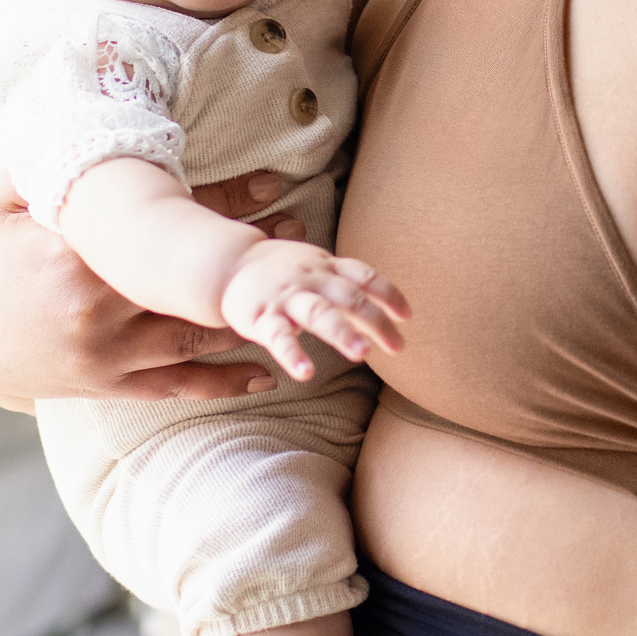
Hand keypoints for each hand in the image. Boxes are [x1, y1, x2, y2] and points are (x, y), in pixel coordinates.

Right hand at [0, 170, 295, 404]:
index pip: (166, 224)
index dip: (227, 204)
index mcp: (76, 256)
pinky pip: (176, 386)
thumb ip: (46, 161)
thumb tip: (78, 98)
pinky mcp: (109, 385)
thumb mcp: (6, 200)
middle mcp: (99, 309)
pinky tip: (267, 373)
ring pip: (195, 337)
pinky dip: (223, 382)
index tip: (277, 188)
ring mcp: (107, 354)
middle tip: (301, 239)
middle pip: (192, 281)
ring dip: (250, 319)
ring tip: (296, 301)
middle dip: (250, 262)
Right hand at [218, 241, 408, 379]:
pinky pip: (279, 337)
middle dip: (375, 320)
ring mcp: (287, 297)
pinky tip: (306, 373)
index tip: (407, 316)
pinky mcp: (262, 317)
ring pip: (318, 313)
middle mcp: (311, 279)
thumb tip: (383, 313)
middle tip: (398, 346)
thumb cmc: (283, 270)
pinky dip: (292, 354)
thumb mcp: (317, 267)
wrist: (229, 262)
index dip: (388, 294)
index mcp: (327, 267)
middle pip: (349, 297)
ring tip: (362, 354)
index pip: (364, 276)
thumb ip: (347, 285)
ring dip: (342, 332)